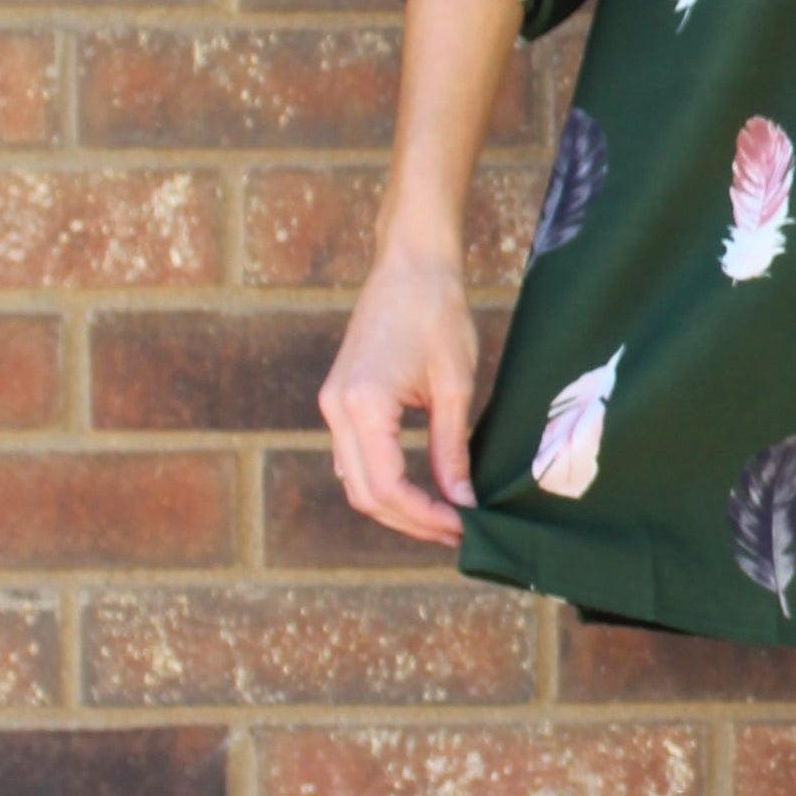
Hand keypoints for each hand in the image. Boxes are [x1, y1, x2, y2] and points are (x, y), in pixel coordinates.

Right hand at [317, 239, 481, 545]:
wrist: (411, 263)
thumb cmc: (437, 311)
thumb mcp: (455, 385)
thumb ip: (452, 448)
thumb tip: (462, 500)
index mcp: (361, 406)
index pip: (387, 487)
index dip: (425, 516)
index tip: (463, 527)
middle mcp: (336, 410)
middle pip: (365, 494)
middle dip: (410, 520)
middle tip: (458, 532)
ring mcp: (332, 404)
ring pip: (356, 480)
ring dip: (396, 506)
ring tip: (445, 518)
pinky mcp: (340, 398)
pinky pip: (354, 457)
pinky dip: (383, 481)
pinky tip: (421, 490)